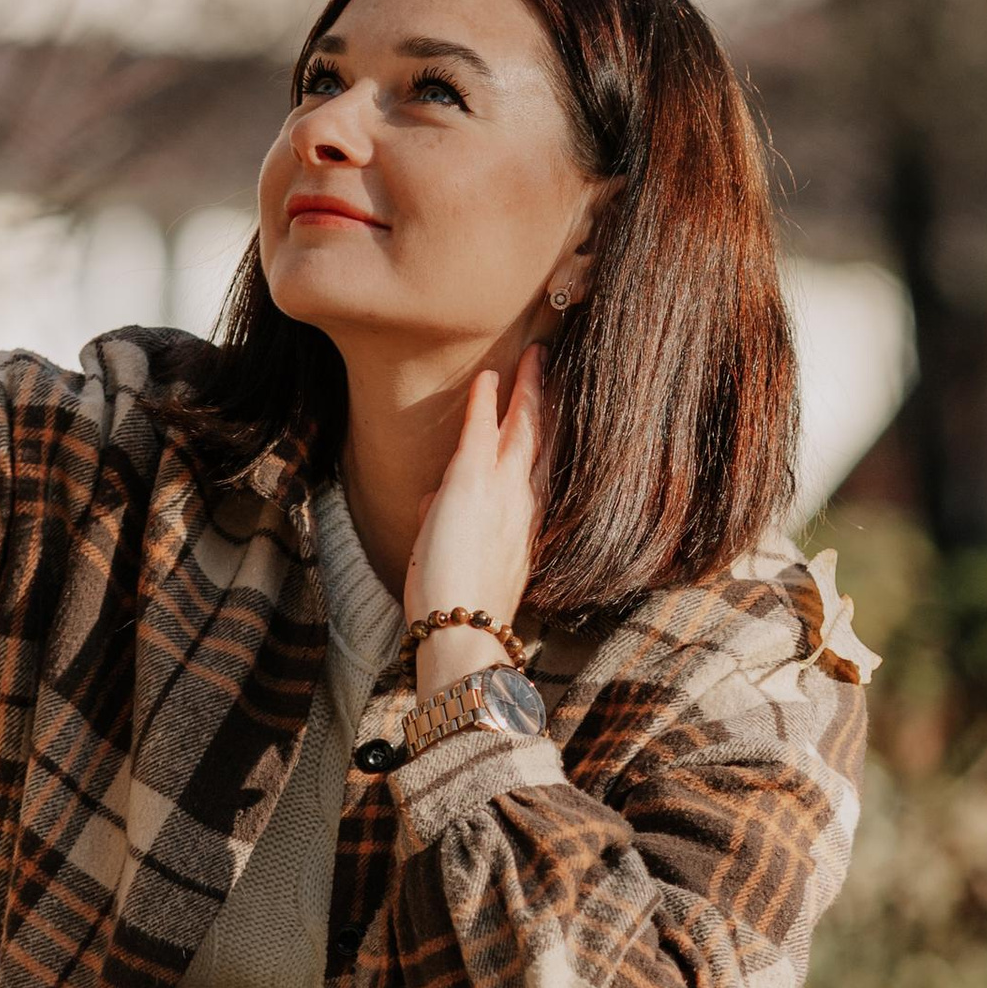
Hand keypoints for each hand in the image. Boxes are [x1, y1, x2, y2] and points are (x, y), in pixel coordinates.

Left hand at [403, 345, 545, 696]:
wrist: (463, 632)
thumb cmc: (459, 608)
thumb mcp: (460, 558)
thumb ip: (450, 520)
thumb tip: (436, 499)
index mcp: (526, 525)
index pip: (539, 468)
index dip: (546, 435)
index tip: (549, 410)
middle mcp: (526, 504)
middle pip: (544, 439)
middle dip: (548, 398)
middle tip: (550, 365)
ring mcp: (504, 491)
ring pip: (526, 427)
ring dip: (529, 388)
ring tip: (534, 355)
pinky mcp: (473, 484)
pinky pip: (483, 430)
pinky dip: (487, 401)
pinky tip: (489, 377)